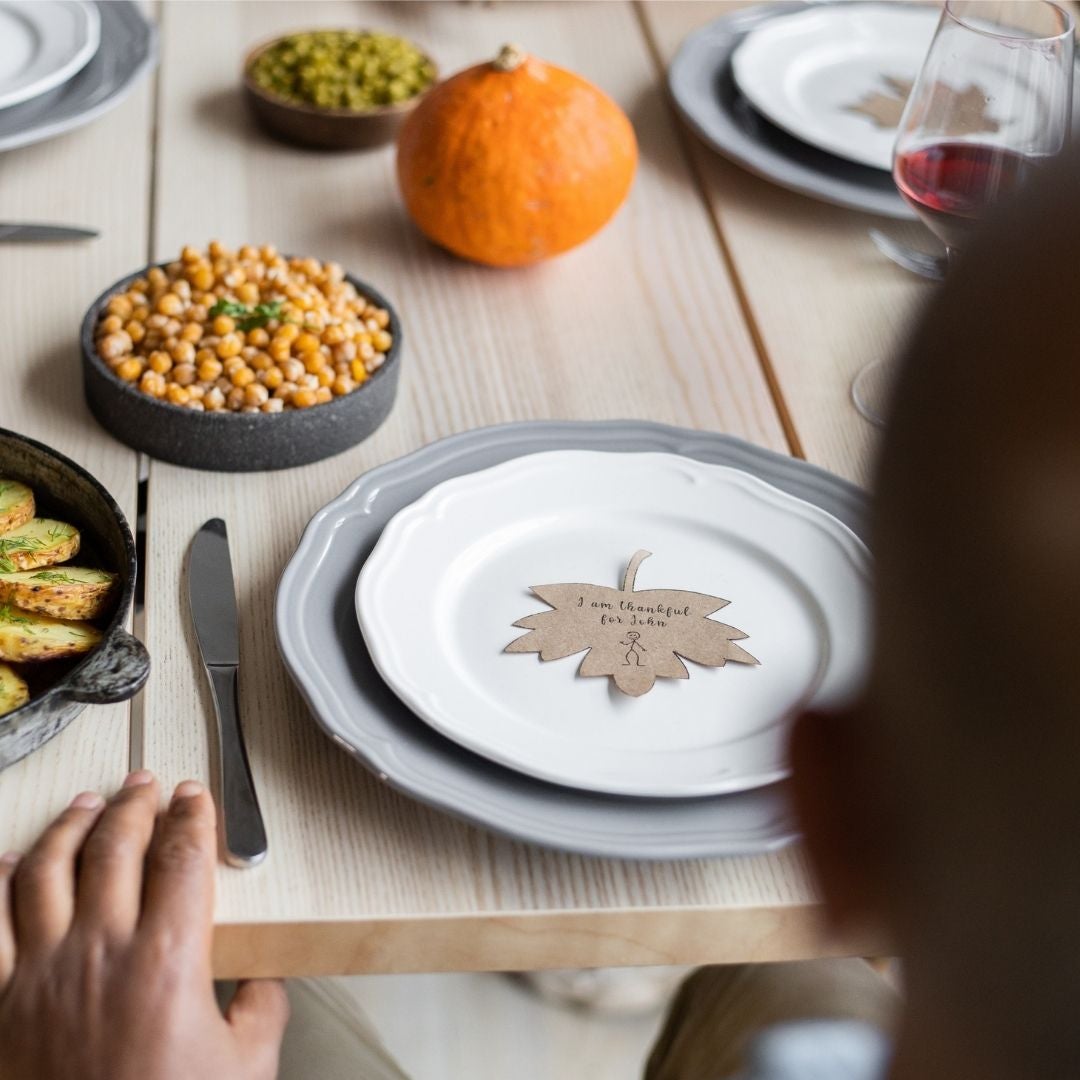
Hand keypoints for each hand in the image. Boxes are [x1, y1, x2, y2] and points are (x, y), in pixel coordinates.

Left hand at [0, 773, 287, 1079]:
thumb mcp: (246, 1069)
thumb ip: (261, 1010)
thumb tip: (262, 980)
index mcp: (167, 962)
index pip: (182, 858)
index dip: (192, 817)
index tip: (195, 799)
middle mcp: (100, 955)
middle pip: (116, 847)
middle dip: (135, 804)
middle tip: (146, 785)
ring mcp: (42, 977)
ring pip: (47, 871)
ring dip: (70, 826)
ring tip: (87, 803)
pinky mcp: (2, 1006)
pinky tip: (10, 862)